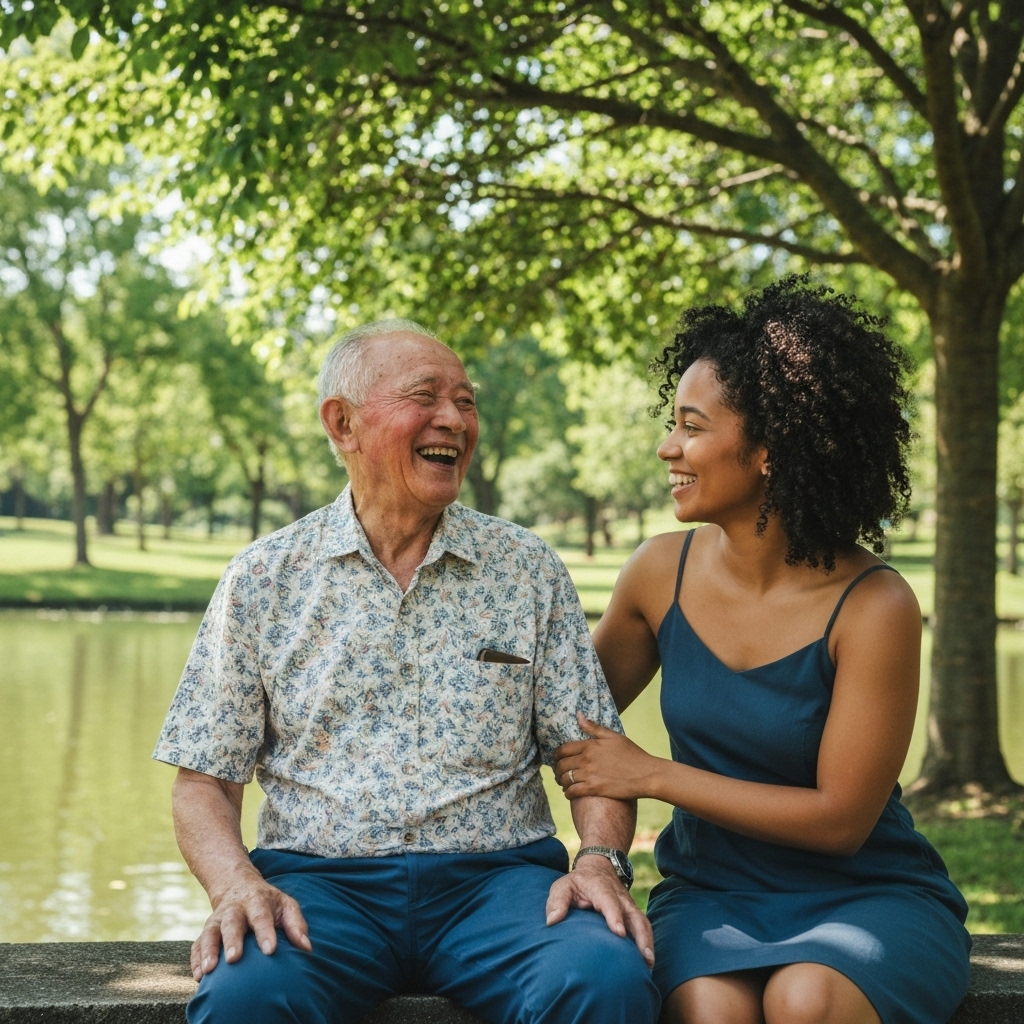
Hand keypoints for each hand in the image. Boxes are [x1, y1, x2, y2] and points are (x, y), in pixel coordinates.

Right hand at [190, 872, 311, 980]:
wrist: (238, 886)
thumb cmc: (267, 902)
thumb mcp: (285, 904)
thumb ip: (296, 924)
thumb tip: (306, 948)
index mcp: (257, 900)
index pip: (262, 916)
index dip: (265, 932)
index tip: (270, 950)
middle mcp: (234, 909)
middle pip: (232, 923)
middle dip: (232, 940)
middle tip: (234, 958)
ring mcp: (217, 920)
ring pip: (210, 933)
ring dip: (209, 951)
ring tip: (210, 970)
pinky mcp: (206, 931)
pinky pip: (197, 944)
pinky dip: (196, 959)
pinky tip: (200, 975)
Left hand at [545, 853, 654, 967]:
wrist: (598, 867)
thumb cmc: (578, 882)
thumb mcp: (563, 886)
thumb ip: (557, 901)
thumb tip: (552, 921)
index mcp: (601, 889)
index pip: (610, 902)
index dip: (615, 916)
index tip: (619, 932)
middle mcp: (619, 897)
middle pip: (634, 915)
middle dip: (640, 936)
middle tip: (644, 957)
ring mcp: (629, 905)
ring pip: (642, 923)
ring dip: (647, 942)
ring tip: (649, 964)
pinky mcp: (633, 913)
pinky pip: (643, 927)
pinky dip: (648, 942)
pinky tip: (647, 962)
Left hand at [554, 712, 661, 800]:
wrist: (647, 774)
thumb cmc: (633, 754)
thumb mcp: (614, 736)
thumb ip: (593, 727)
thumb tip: (578, 715)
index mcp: (590, 745)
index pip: (563, 750)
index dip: (557, 756)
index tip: (557, 760)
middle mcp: (587, 759)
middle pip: (561, 765)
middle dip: (557, 770)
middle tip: (559, 774)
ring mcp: (589, 774)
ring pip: (564, 779)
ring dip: (561, 782)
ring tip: (564, 784)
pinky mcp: (594, 788)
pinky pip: (572, 792)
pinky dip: (568, 793)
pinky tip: (570, 793)